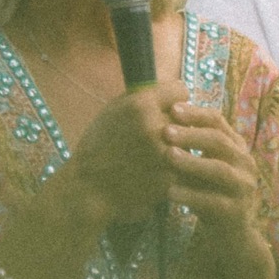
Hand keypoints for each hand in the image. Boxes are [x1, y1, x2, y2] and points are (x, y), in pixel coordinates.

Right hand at [61, 80, 189, 225]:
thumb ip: (144, 97)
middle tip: (162, 136)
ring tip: (156, 155)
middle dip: (178, 125)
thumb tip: (172, 91)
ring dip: (180, 148)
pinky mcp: (170, 177)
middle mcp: (156, 126)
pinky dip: (175, 169)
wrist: (88, 188)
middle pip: (187, 117)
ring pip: (189, 143)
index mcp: (141, 104)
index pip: (181, 90)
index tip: (168, 110)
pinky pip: (185, 166)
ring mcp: (165, 153)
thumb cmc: (99, 146)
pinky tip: (157, 173)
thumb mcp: (114, 110)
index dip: (175, 100)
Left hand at [162, 101, 273, 278]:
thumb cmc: (209, 193)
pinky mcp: (236, 212)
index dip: (196, 113)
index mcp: (236, 146)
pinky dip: (191, 195)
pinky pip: (213, 201)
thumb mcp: (202, 166)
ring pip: (219, 170)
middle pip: (219, 142)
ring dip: (192, 162)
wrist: (231, 235)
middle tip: (165, 131)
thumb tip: (159, 116)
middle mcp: (244, 163)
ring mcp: (244, 188)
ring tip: (168, 156)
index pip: (218, 121)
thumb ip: (191, 146)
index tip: (171, 108)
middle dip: (191, 135)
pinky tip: (169, 192)